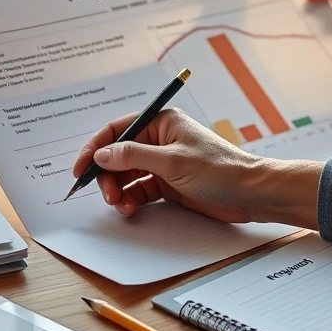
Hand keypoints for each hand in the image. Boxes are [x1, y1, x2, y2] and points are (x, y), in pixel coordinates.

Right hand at [72, 109, 321, 227]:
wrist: (251, 194)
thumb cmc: (220, 170)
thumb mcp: (172, 161)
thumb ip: (133, 157)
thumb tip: (101, 153)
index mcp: (161, 122)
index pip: (118, 130)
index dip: (95, 147)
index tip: (80, 168)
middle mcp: (160, 140)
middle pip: (118, 155)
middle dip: (107, 175)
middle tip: (106, 194)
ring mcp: (163, 163)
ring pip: (127, 175)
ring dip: (118, 190)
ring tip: (120, 205)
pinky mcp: (168, 184)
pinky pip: (139, 190)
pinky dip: (131, 199)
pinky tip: (130, 209)